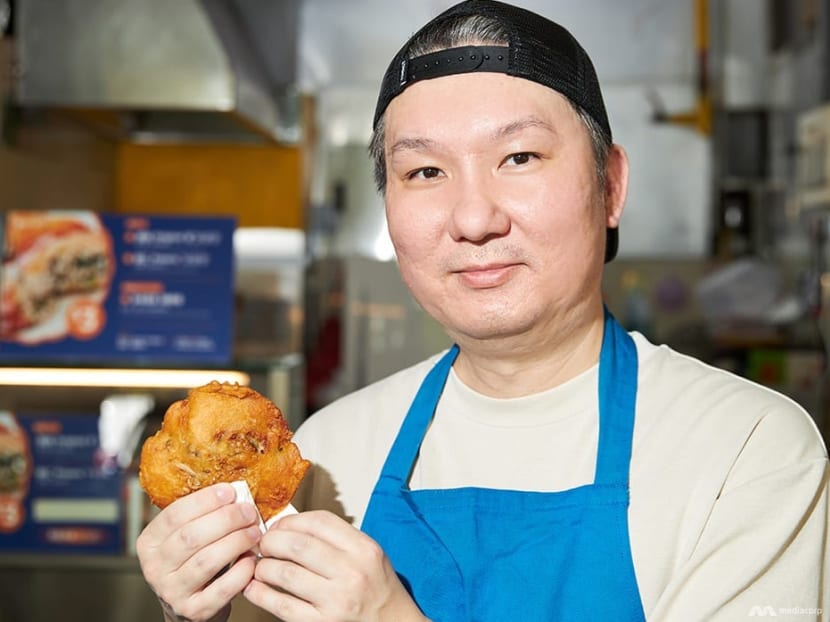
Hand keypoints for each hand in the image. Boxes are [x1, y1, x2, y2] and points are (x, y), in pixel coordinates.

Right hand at [136, 483, 263, 621]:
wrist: (190, 605)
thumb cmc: (193, 560)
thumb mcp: (187, 536)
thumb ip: (202, 515)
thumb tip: (234, 491)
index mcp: (149, 543)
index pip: (174, 514)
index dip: (204, 500)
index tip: (230, 491)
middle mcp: (154, 568)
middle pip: (191, 536)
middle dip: (226, 519)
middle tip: (249, 512)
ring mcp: (172, 592)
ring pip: (207, 560)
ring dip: (236, 542)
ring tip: (255, 532)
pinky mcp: (193, 611)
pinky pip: (222, 589)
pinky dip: (241, 571)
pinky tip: (252, 559)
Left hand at [243, 510, 427, 620]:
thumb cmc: (378, 589)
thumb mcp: (368, 554)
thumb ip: (337, 539)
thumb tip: (290, 528)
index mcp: (363, 549)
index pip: (319, 521)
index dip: (290, 520)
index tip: (279, 526)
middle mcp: (351, 571)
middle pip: (297, 544)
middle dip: (271, 540)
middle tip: (264, 544)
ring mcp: (336, 600)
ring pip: (285, 573)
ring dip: (263, 567)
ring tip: (260, 566)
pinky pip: (282, 605)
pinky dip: (261, 594)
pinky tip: (255, 588)